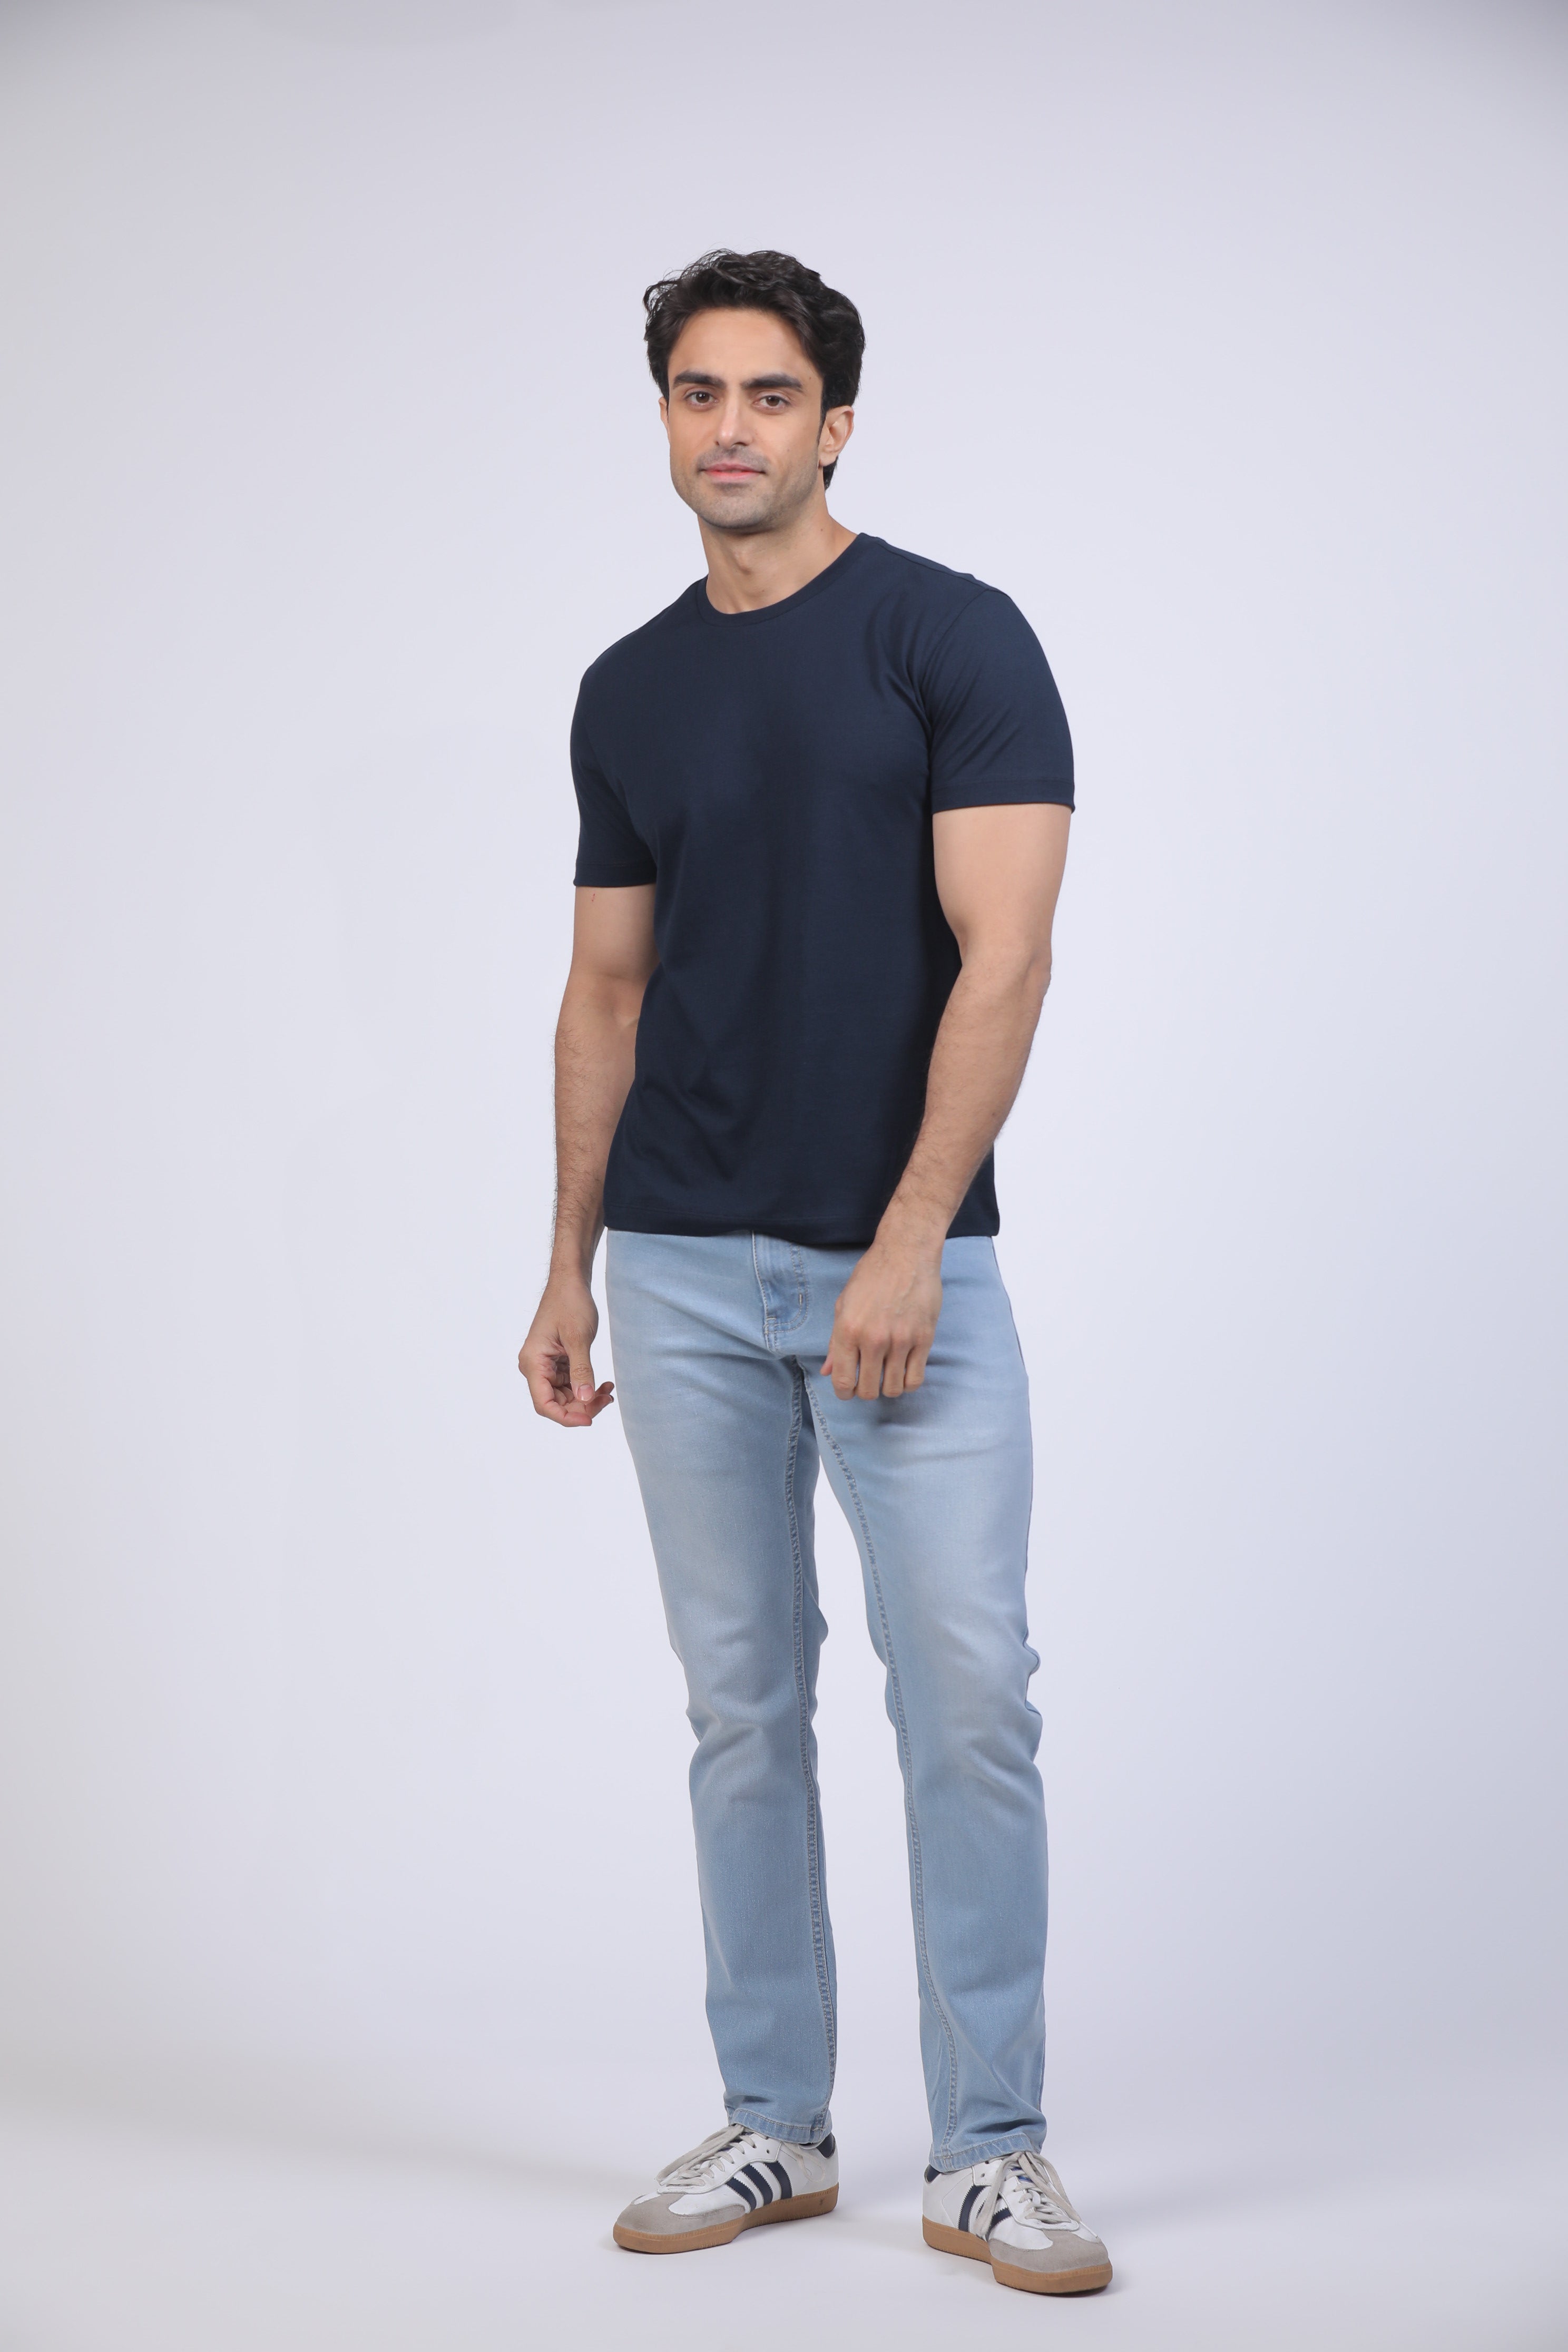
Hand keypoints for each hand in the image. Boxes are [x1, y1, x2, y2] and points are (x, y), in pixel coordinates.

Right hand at [519, 1275, 615, 1426]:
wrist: (570, 1283)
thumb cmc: (570, 1304)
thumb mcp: (578, 1338)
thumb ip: (581, 1370)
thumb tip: (585, 1399)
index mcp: (533, 1363)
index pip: (544, 1404)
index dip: (566, 1417)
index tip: (589, 1419)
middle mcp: (535, 1368)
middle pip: (556, 1403)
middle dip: (582, 1406)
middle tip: (607, 1399)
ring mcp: (546, 1366)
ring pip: (565, 1396)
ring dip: (587, 1397)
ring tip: (609, 1390)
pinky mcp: (557, 1363)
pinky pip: (571, 1384)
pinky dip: (587, 1386)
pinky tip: (604, 1384)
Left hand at [821, 1236, 942, 1400]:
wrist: (906, 1253)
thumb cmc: (872, 1275)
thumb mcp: (844, 1304)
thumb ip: (835, 1341)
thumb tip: (827, 1370)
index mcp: (848, 1330)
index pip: (842, 1380)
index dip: (844, 1392)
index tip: (848, 1390)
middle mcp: (873, 1339)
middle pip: (868, 1390)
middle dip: (865, 1391)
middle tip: (868, 1380)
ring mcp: (901, 1341)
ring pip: (893, 1389)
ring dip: (887, 1388)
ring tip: (887, 1375)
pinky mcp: (924, 1339)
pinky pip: (915, 1379)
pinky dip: (907, 1383)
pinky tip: (903, 1372)